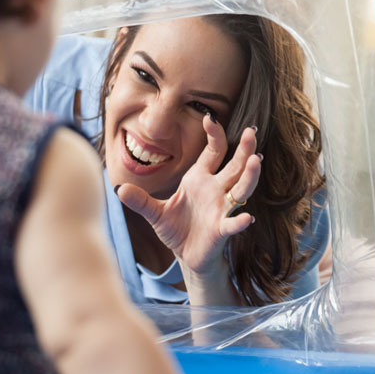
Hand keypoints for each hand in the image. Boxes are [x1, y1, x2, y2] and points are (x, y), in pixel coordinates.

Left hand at [117, 118, 259, 277]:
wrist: (186, 256)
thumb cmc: (176, 229)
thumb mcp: (154, 213)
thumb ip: (140, 200)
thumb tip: (118, 188)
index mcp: (200, 179)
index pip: (214, 151)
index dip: (214, 135)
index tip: (210, 117)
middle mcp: (216, 190)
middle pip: (235, 165)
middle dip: (244, 149)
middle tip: (251, 131)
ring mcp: (221, 209)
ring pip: (241, 189)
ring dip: (249, 175)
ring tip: (256, 160)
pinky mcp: (221, 229)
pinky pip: (232, 223)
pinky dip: (239, 221)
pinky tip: (247, 217)